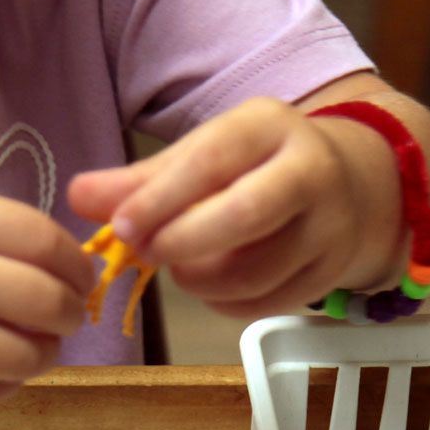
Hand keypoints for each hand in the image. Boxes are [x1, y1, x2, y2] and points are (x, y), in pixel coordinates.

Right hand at [0, 182, 92, 403]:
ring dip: (44, 352)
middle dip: (69, 312)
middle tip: (63, 316)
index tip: (80, 277)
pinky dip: (6, 379)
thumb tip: (69, 267)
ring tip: (33, 344)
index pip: (45, 242)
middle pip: (47, 301)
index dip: (76, 265)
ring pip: (28, 354)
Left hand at [68, 96, 398, 319]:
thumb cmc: (256, 167)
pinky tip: (211, 285)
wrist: (351, 182)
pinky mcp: (331, 271)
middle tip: (148, 252)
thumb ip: (139, 181)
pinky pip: (267, 302)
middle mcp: (309, 171)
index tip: (120, 227)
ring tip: (181, 266)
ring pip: (256, 270)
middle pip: (245, 214)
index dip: (160, 199)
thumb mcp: (202, 155)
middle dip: (184, 241)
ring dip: (201, 279)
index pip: (211, 161)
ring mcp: (329, 225)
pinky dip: (226, 302)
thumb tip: (78, 197)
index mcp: (268, 127)